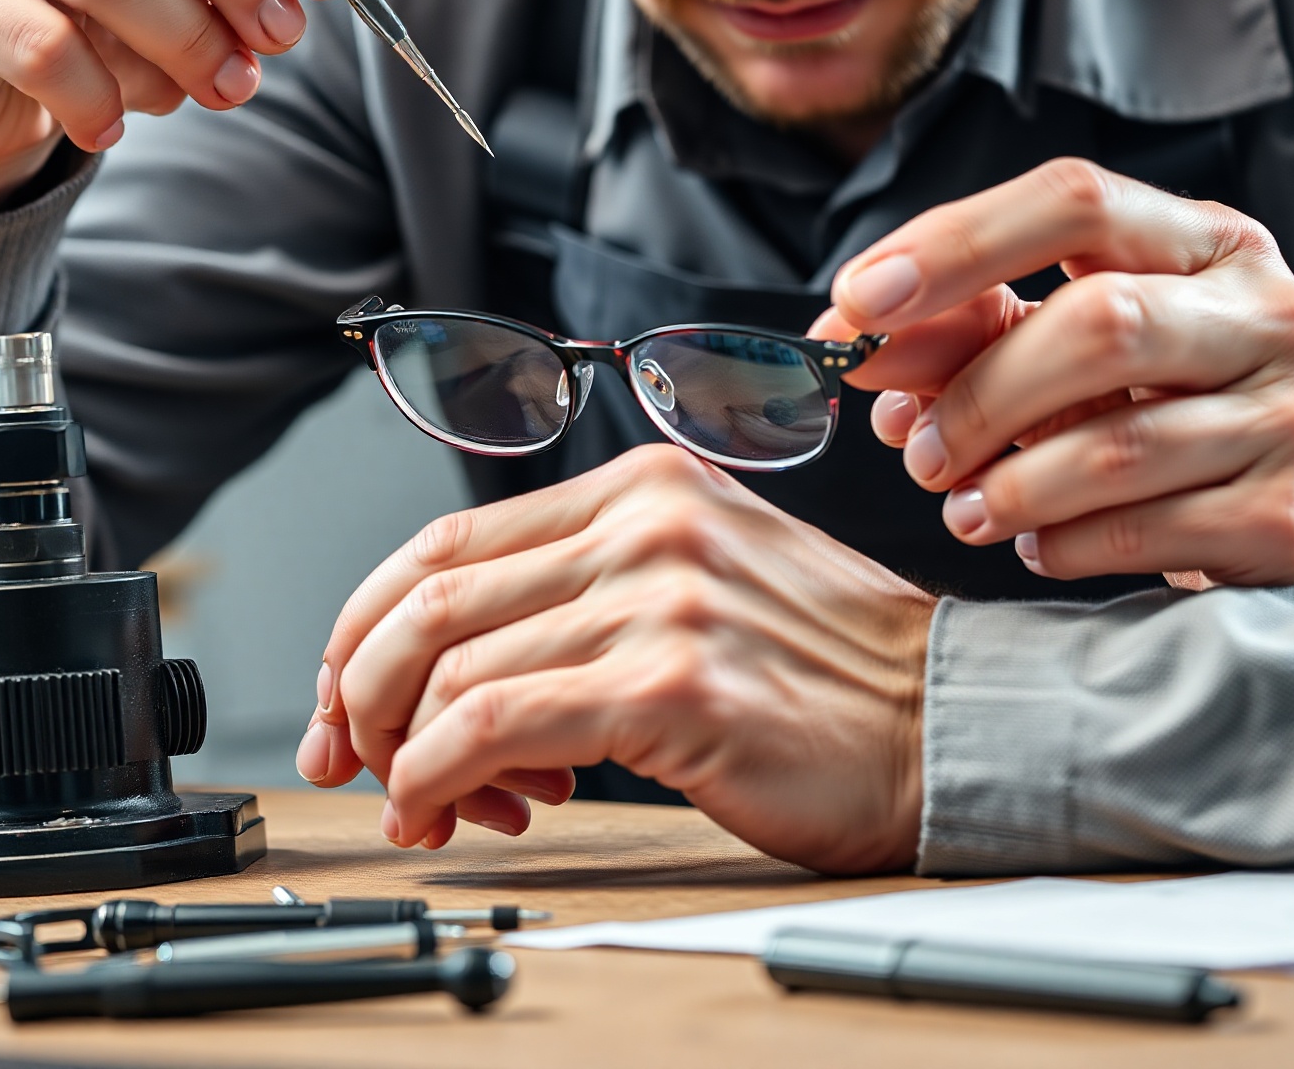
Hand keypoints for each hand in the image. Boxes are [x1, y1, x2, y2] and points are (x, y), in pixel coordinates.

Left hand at [293, 447, 933, 873]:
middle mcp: (642, 520)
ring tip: (422, 798)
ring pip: (451, 663)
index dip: (367, 622)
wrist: (949, 722)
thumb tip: (447, 679)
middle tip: (348, 754)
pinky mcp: (672, 681)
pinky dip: (440, 773)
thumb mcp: (696, 583)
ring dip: (402, 747)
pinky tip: (448, 807)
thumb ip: (582, 597)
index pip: (447, 540)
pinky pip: (496, 722)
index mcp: (639, 486)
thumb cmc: (827, 674)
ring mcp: (658, 595)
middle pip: (429, 596)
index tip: (344, 692)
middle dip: (359, 687)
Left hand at [813, 159, 1293, 586]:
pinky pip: (1148, 528)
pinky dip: (1066, 544)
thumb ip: (968, 330)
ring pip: (1117, 443)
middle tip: (915, 451)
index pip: (1073, 200)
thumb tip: (851, 336)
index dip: (956, 244)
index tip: (857, 303)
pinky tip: (1038, 546)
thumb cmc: (1173, 406)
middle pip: (1100, 323)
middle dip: (979, 393)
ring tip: (963, 509)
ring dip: (1009, 485)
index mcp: (1207, 239)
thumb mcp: (1078, 347)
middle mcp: (1270, 308)